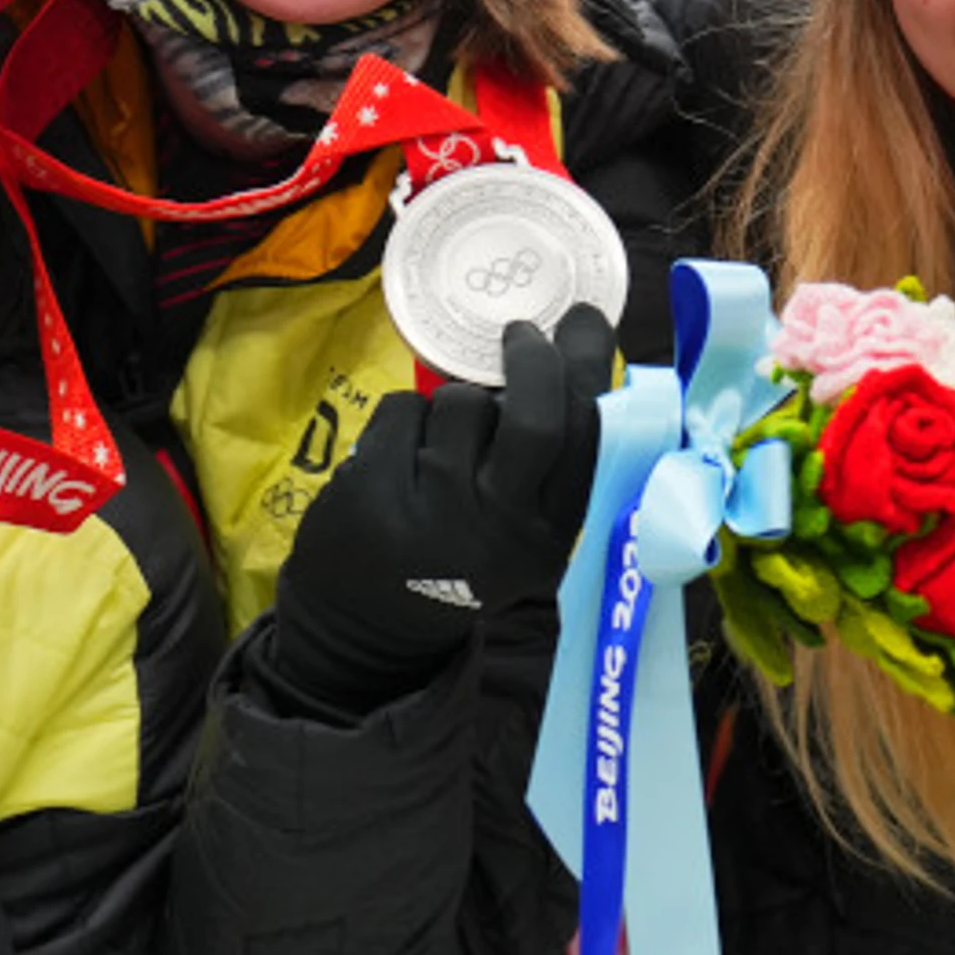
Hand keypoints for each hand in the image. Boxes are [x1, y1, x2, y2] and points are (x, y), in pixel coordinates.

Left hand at [265, 307, 615, 709]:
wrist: (366, 633)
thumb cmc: (455, 565)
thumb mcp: (519, 537)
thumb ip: (547, 469)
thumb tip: (567, 350)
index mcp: (547, 538)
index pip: (586, 438)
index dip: (587, 367)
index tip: (581, 321)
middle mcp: (498, 529)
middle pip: (532, 418)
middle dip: (533, 360)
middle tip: (522, 335)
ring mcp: (434, 512)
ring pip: (461, 404)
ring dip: (455, 402)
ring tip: (444, 441)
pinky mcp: (374, 493)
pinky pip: (404, 410)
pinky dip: (405, 417)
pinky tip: (400, 456)